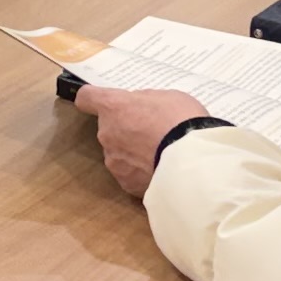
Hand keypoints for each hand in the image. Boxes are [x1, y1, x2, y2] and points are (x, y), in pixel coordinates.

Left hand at [88, 85, 213, 200]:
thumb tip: (139, 107)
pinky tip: (161, 170)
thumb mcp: (167, 97)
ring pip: (118, 152)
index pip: (87, 98)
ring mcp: (114, 161)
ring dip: (133, 152)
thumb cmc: (181, 121)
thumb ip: (145, 101)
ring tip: (160, 154)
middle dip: (126, 128)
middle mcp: (106, 134)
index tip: (104, 102)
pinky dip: (141, 172)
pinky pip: (130, 174)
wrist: (193, 161)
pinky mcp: (125, 183)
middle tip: (152, 131)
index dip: (93, 99)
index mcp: (114, 107)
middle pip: (109, 128)